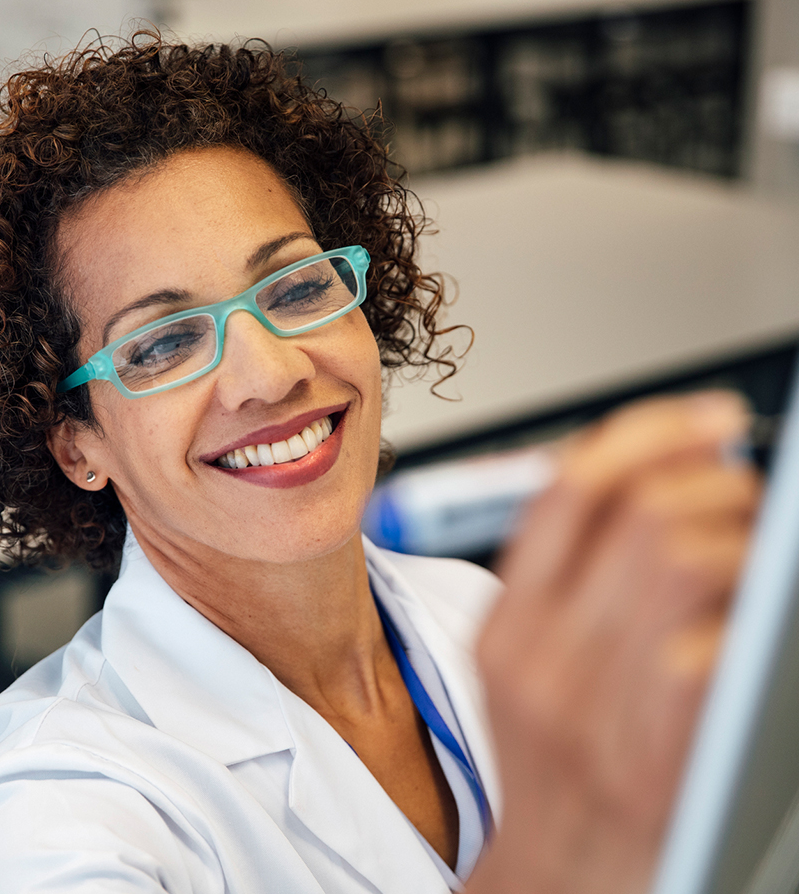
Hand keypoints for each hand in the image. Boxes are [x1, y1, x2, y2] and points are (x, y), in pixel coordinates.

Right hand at [468, 392, 761, 893]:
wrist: (559, 885)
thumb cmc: (557, 770)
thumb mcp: (528, 665)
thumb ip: (570, 580)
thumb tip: (658, 483)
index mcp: (507, 622)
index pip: (570, 486)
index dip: (650, 432)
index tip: (711, 418)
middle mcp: (540, 655)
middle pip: (642, 512)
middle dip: (719, 486)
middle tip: (747, 500)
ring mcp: (592, 706)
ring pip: (683, 559)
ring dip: (744, 544)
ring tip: (758, 561)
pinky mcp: (652, 756)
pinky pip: (712, 647)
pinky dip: (751, 620)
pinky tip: (756, 627)